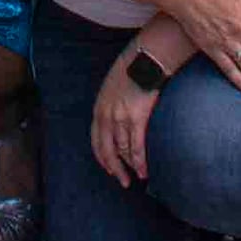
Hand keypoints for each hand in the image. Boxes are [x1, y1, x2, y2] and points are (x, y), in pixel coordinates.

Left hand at [88, 51, 162, 186]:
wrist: (144, 59)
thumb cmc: (132, 70)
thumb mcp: (112, 88)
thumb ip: (112, 105)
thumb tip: (120, 120)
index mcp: (99, 108)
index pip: (96, 140)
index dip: (102, 157)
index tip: (109, 168)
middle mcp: (106, 116)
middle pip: (106, 150)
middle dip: (114, 168)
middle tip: (122, 181)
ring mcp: (120, 118)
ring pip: (123, 150)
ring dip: (130, 166)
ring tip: (138, 176)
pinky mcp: (137, 118)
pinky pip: (137, 146)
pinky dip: (140, 161)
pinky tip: (144, 171)